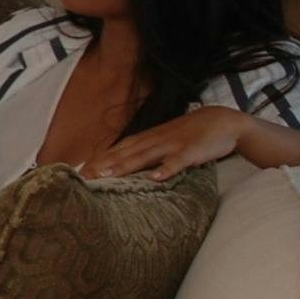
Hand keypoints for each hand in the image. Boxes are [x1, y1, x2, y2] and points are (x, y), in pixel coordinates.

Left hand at [83, 107, 245, 182]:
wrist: (221, 120)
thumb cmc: (187, 134)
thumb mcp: (162, 141)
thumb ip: (143, 152)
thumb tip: (122, 165)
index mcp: (145, 140)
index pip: (115, 150)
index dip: (97, 161)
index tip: (77, 173)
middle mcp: (154, 141)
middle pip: (123, 153)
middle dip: (102, 165)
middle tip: (82, 177)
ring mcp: (172, 145)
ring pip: (144, 156)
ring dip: (125, 165)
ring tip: (106, 175)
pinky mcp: (191, 151)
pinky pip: (177, 161)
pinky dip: (166, 168)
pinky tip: (155, 178)